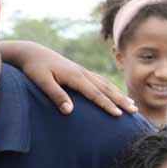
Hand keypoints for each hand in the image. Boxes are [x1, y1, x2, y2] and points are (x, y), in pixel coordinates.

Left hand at [3, 40, 136, 115]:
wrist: (32, 52)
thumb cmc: (34, 68)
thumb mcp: (42, 82)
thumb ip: (56, 95)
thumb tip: (70, 111)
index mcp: (75, 76)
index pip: (95, 94)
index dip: (107, 105)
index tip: (119, 115)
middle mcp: (82, 73)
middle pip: (106, 88)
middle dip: (121, 100)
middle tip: (135, 110)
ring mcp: (82, 71)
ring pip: (105, 84)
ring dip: (119, 94)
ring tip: (131, 104)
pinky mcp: (79, 72)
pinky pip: (99, 81)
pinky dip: (110, 88)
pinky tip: (115, 94)